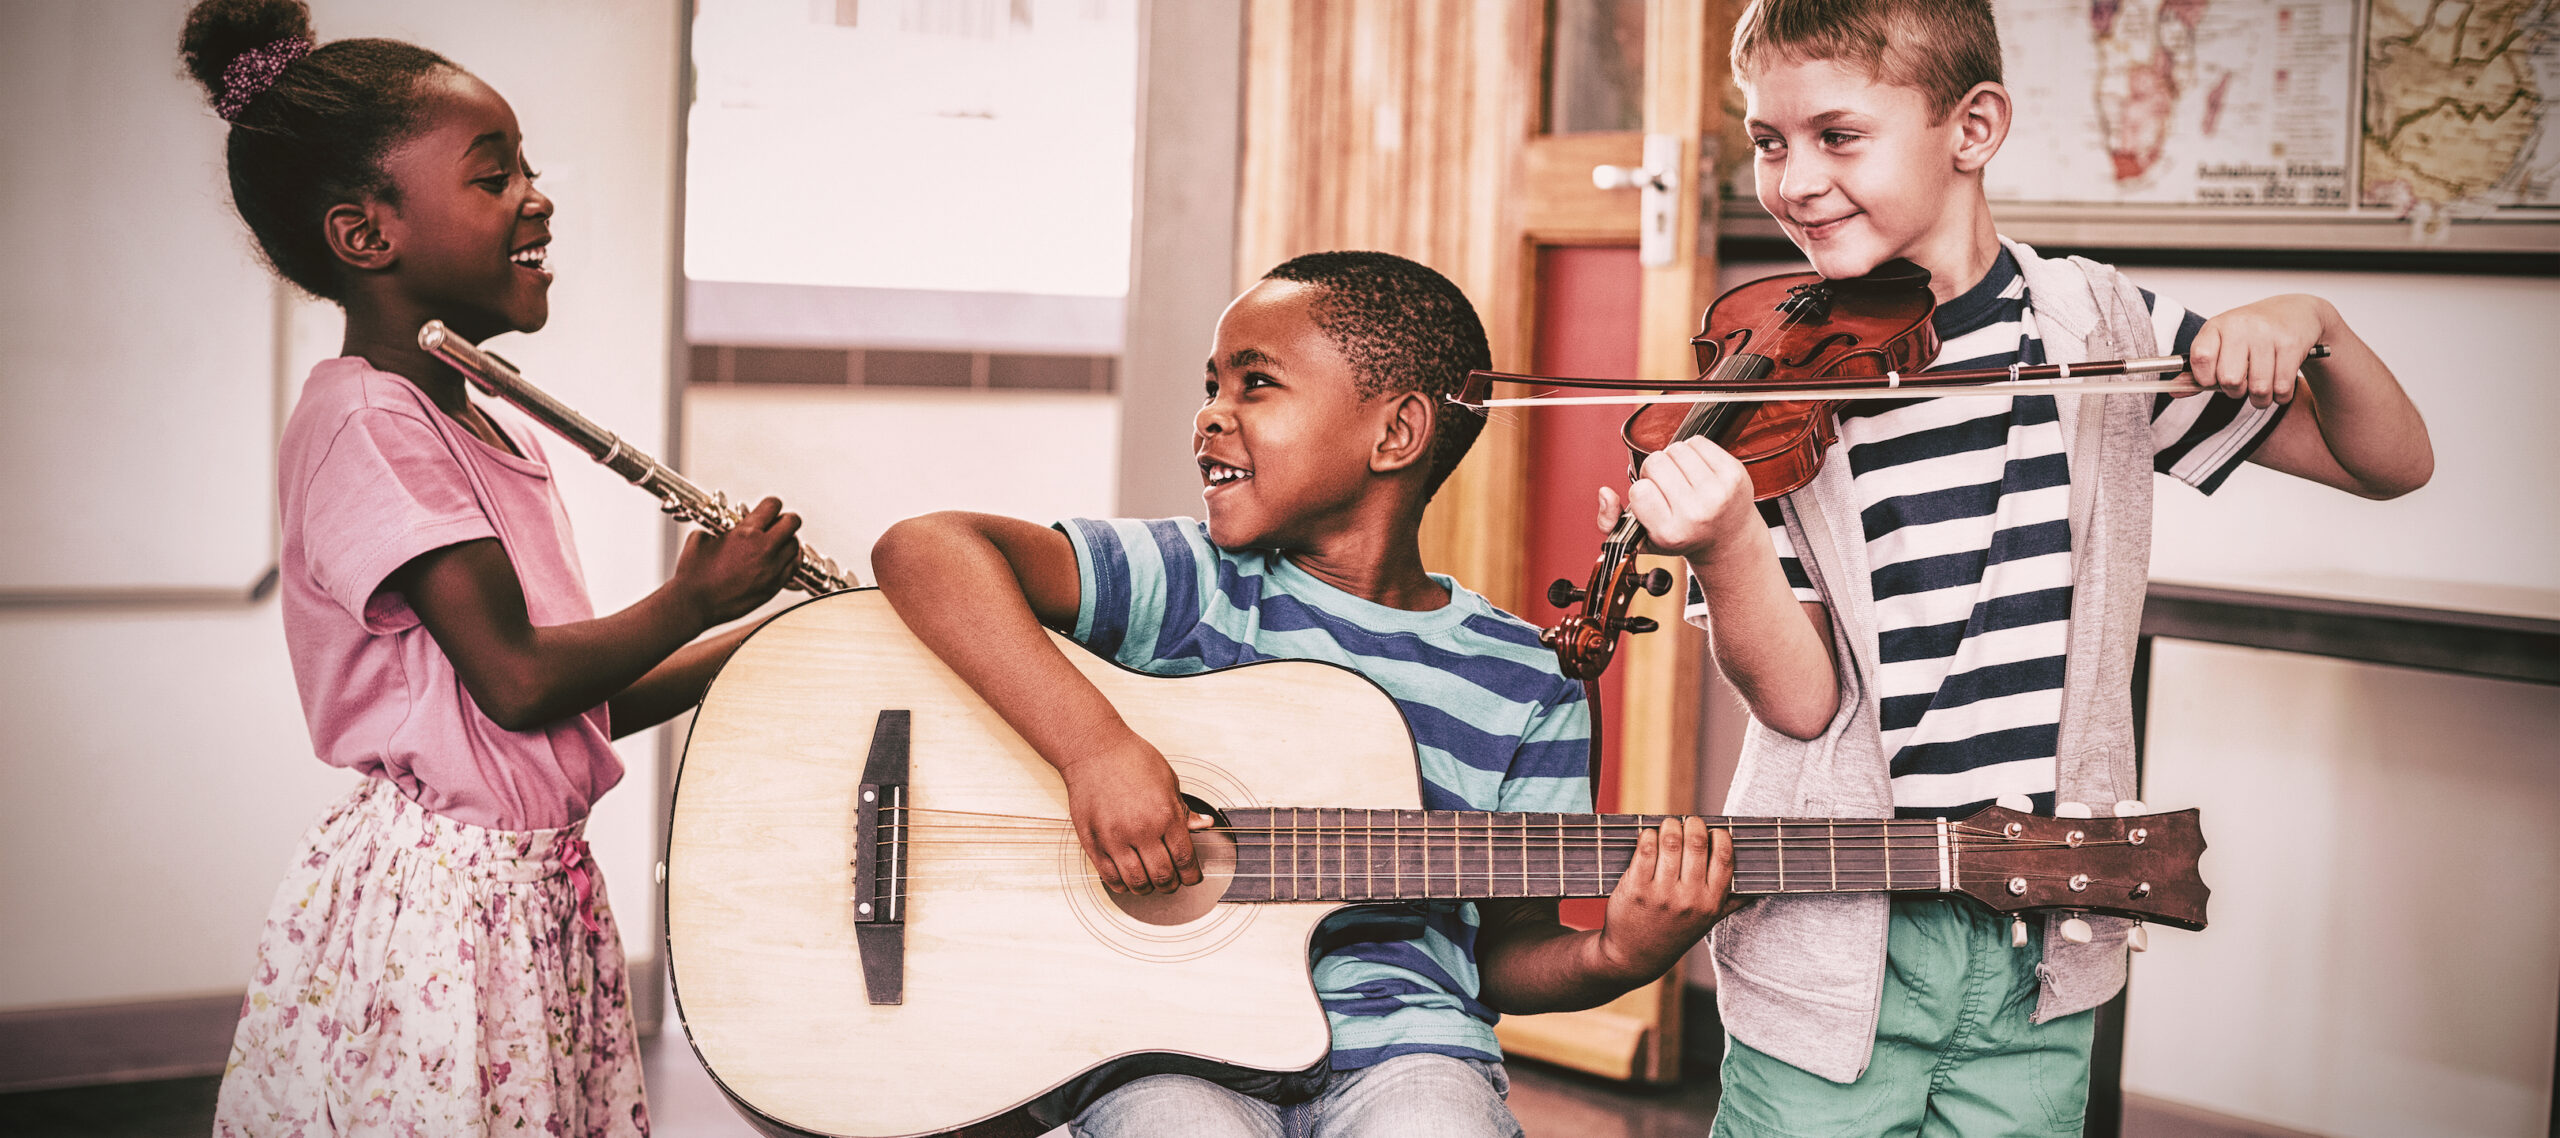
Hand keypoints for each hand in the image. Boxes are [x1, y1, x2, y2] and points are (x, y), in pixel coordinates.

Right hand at [671, 496, 802, 625]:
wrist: (694, 604)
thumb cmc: (693, 573)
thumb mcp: (701, 538)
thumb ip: (720, 528)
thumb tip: (727, 527)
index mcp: (746, 533)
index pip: (773, 505)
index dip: (770, 505)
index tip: (767, 509)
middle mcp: (763, 549)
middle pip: (792, 522)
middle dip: (784, 519)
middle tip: (776, 524)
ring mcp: (772, 569)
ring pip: (796, 546)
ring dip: (788, 541)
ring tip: (777, 544)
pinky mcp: (774, 587)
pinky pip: (794, 567)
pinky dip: (790, 560)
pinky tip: (781, 560)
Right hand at [1058, 732, 1208, 894]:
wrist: (1093, 749)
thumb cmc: (1130, 759)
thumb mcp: (1168, 780)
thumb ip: (1184, 810)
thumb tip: (1204, 824)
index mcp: (1165, 815)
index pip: (1185, 859)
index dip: (1192, 876)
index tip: (1192, 878)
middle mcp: (1141, 830)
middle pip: (1163, 876)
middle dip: (1172, 885)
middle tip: (1172, 882)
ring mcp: (1114, 838)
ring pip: (1136, 882)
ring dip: (1147, 888)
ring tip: (1150, 882)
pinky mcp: (1092, 842)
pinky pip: (1109, 876)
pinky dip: (1121, 885)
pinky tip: (1127, 879)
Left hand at [1591, 818, 1740, 983]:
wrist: (1634, 956)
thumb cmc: (1673, 934)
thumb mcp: (1707, 923)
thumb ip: (1730, 903)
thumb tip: (1757, 889)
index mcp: (1711, 903)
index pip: (1725, 857)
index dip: (1720, 836)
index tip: (1712, 832)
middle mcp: (1689, 898)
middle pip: (1697, 843)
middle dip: (1693, 824)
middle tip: (1688, 822)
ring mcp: (1662, 893)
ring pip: (1671, 841)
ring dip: (1670, 826)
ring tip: (1668, 825)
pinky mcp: (1636, 888)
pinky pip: (1645, 849)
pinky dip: (1648, 836)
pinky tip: (1649, 837)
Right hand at [1602, 438, 1757, 561]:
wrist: (1729, 538)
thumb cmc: (1683, 536)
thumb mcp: (1643, 539)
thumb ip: (1610, 522)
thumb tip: (1605, 492)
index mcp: (1671, 532)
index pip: (1639, 490)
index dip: (1642, 490)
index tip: (1654, 502)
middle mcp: (1696, 513)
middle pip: (1655, 462)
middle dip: (1655, 472)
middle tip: (1667, 488)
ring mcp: (1718, 492)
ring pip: (1676, 448)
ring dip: (1674, 460)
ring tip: (1682, 478)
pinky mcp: (1733, 473)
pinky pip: (1698, 442)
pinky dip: (1693, 451)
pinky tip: (1697, 470)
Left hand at [2187, 295, 2332, 409]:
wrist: (2296, 312)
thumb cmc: (2253, 333)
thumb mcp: (2222, 342)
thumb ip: (2199, 370)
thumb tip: (2174, 391)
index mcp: (2217, 326)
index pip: (2200, 358)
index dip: (2204, 379)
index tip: (2213, 381)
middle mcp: (2241, 327)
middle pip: (2230, 380)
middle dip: (2235, 392)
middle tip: (2242, 383)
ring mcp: (2267, 335)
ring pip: (2258, 389)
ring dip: (2260, 398)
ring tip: (2261, 387)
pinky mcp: (2291, 345)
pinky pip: (2282, 388)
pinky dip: (2280, 396)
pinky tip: (2279, 384)